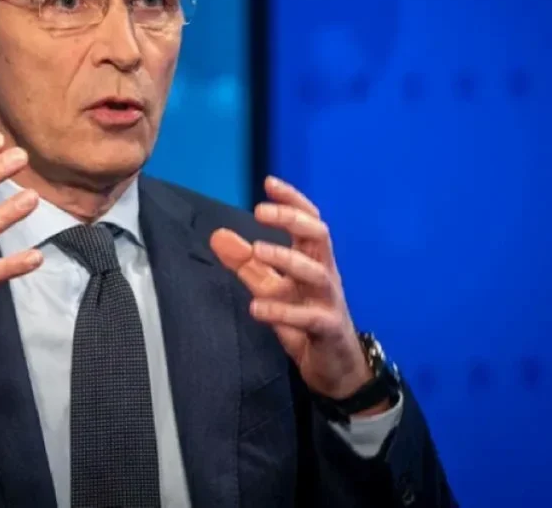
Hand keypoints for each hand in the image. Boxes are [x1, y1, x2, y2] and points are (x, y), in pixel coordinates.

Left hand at [210, 176, 375, 404]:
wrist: (334, 369)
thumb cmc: (304, 321)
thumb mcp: (271, 289)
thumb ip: (247, 264)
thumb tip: (218, 235)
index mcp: (313, 260)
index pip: (309, 221)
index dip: (292, 200)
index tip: (269, 182)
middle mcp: (325, 274)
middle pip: (319, 236)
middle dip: (292, 219)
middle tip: (260, 211)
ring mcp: (329, 301)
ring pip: (316, 272)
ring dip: (286, 258)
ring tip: (257, 251)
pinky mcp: (327, 329)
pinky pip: (308, 317)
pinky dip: (282, 311)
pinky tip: (257, 308)